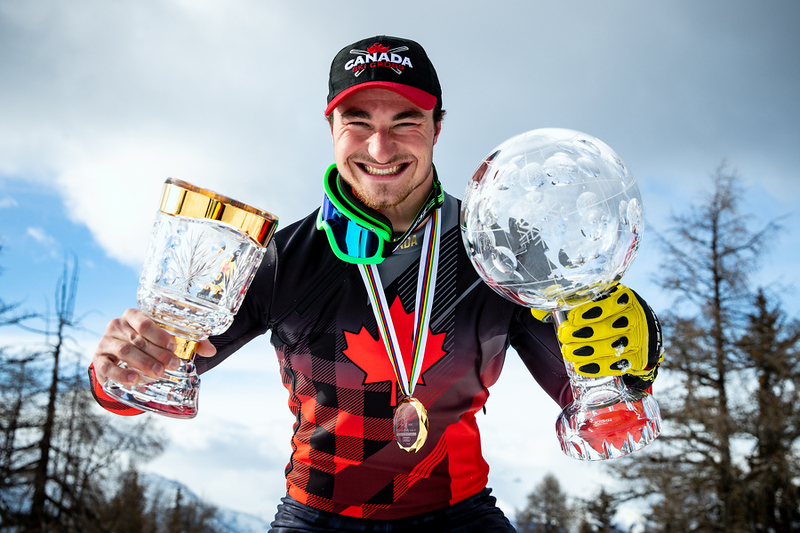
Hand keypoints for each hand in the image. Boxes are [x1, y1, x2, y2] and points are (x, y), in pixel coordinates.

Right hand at [92, 309, 216, 385]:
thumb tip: (211, 350)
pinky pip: (107, 366)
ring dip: (142, 363)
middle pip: (137, 338)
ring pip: (124, 351)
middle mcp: (117, 326)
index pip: (144, 320)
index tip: (174, 346)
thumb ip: (189, 343)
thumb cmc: (147, 344)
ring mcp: (106, 342)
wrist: (120, 358)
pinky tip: (134, 379)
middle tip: (172, 365)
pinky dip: (121, 373)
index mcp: (134, 316)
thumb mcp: (166, 340)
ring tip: (158, 373)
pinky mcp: (99, 359)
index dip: (159, 334)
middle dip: (156, 353)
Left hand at [533, 285, 663, 379]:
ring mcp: (639, 339)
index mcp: (622, 299)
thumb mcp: (596, 304)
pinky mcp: (638, 359)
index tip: (573, 318)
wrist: (640, 336)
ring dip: (589, 351)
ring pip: (614, 346)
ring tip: (569, 353)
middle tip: (564, 336)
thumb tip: (538, 309)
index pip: (610, 302)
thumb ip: (568, 303)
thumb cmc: (609, 317)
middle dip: (584, 333)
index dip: (591, 311)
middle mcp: (634, 317)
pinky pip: (619, 365)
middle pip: (610, 327)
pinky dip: (599, 366)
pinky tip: (582, 367)